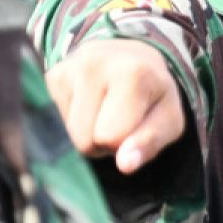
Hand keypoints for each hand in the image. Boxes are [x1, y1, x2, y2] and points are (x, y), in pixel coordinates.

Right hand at [46, 39, 185, 173]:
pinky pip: (56, 122)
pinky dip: (73, 120)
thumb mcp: (168, 119)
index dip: (124, 143)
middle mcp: (95, 64)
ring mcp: (69, 67)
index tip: (135, 122)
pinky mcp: (53, 75)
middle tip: (118, 117)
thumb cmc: (153, 95)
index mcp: (132, 73)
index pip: (111, 138)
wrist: (132, 58)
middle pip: (85, 141)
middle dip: (102, 141)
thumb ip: (150, 142)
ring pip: (68, 136)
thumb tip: (125, 164)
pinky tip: (90, 102)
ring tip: (104, 111)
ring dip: (87, 134)